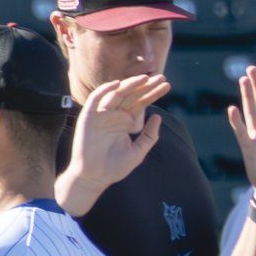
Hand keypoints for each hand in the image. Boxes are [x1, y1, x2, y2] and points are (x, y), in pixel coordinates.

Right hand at [61, 73, 169, 216]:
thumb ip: (149, 136)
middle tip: (161, 77)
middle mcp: (115, 115)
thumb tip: (158, 117)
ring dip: (129, 84)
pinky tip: (118, 84)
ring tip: (145, 78)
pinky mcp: (88, 116)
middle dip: (146, 86)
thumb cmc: (115, 167)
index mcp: (126, 121)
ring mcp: (102, 115)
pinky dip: (105, 90)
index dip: (153, 93)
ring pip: (117, 94)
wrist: (95, 178)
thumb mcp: (138, 152)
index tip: (167, 86)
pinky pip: (95, 99)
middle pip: (132, 95)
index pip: (141, 103)